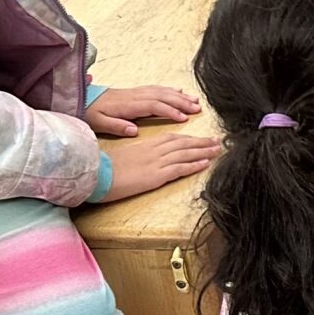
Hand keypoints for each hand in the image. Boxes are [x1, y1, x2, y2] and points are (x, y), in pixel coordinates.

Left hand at [86, 85, 201, 136]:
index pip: (154, 106)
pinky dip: (170, 90)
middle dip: (182, 102)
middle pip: (163, 97)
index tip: (183, 118)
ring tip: (195, 101)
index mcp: (128, 105)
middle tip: (198, 109)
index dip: (170, 111)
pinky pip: (157, 88)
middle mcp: (135, 96)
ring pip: (162, 91)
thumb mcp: (98, 123)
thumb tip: (134, 130)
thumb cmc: (90, 113)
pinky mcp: (135, 91)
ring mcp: (136, 92)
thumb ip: (116, 126)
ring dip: (180, 96)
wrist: (80, 98)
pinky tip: (179, 92)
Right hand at [104, 128, 223, 198]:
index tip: (201, 138)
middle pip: (183, 143)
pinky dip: (193, 165)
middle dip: (202, 142)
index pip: (173, 138)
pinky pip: (179, 168)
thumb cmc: (105, 168)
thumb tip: (147, 157)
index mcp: (146, 144)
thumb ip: (140, 153)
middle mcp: (154, 151)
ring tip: (217, 150)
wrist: (95, 176)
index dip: (189, 138)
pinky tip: (205, 164)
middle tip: (218, 141)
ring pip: (185, 154)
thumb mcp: (124, 155)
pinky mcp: (156, 176)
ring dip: (203, 151)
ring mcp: (156, 162)